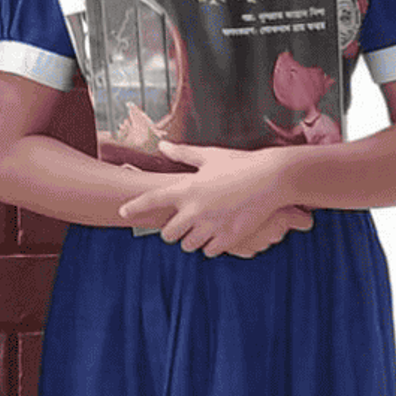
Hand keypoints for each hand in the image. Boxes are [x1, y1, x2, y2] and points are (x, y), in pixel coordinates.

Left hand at [118, 139, 298, 257]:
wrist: (273, 178)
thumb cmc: (241, 163)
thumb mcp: (210, 156)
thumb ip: (183, 153)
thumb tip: (162, 144)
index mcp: (187, 188)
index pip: (151, 200)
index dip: (134, 208)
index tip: (123, 213)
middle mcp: (194, 210)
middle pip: (168, 234)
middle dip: (174, 231)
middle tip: (184, 225)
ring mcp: (211, 226)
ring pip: (188, 246)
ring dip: (193, 240)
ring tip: (204, 229)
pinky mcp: (228, 238)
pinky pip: (208, 252)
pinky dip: (211, 246)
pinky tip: (219, 234)